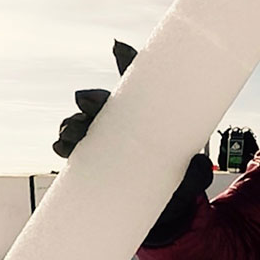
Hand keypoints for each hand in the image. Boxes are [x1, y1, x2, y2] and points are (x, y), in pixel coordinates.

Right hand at [51, 40, 212, 246]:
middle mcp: (123, 125)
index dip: (127, 61)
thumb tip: (195, 164)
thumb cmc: (180, 184)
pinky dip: (64, 146)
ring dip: (74, 123)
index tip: (119, 49)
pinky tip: (61, 146)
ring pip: (82, 123)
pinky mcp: (93, 163)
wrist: (165, 210)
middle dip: (93, 99)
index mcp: (147, 116)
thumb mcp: (195, 175)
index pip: (136, 83)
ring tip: (74, 131)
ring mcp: (105, 143)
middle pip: (103, 103)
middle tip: (89, 102)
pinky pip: (72, 150)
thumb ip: (197, 171)